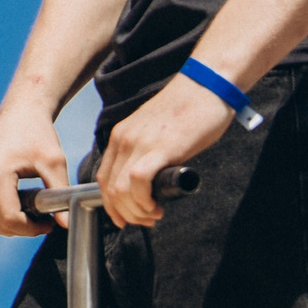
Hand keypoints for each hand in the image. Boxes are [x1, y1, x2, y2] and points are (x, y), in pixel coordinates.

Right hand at [0, 102, 68, 236]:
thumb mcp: (54, 162)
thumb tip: (67, 224)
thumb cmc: (37, 134)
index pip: (9, 219)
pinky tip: (22, 204)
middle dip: (24, 228)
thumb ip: (60, 193)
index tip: (51, 222)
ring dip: (14, 224)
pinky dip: (3, 217)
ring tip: (35, 209)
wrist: (19, 113)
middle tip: (46, 217)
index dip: (32, 228)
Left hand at [96, 73, 231, 227]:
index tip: (127, 219)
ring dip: (136, 212)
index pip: (103, 179)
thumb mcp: (156, 133)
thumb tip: (150, 184)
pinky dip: (144, 201)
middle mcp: (123, 139)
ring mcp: (139, 142)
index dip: (112, 206)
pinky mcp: (159, 147)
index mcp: (121, 136)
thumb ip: (147, 154)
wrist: (205, 86)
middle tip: (147, 221)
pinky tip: (157, 206)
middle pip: (109, 189)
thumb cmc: (187, 112)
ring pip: (120, 190)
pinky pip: (138, 181)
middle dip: (125, 214)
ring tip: (154, 215)